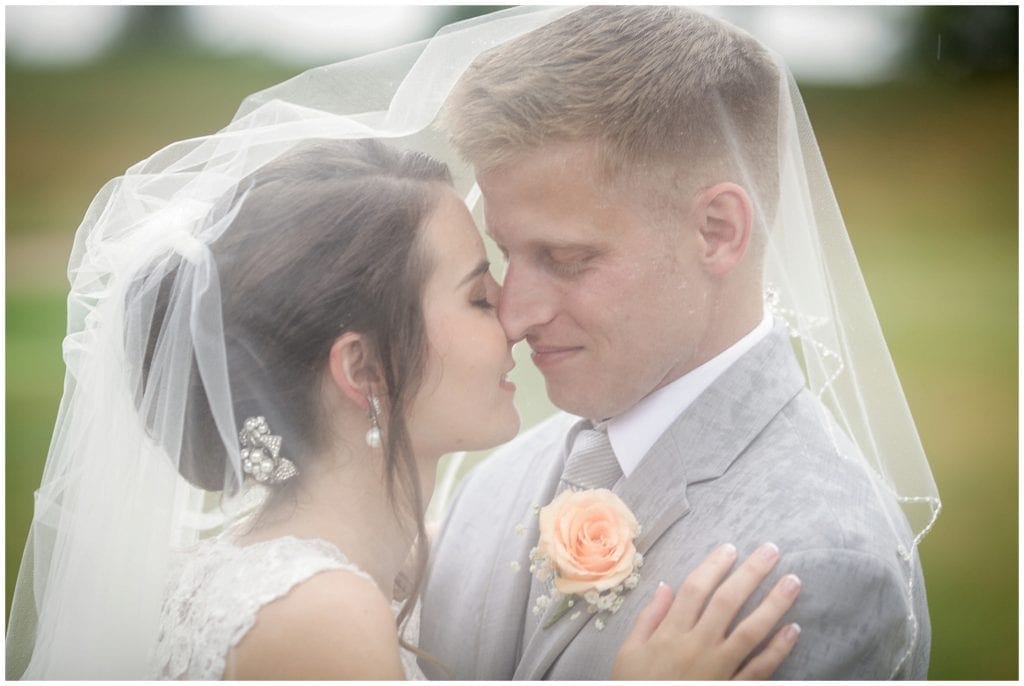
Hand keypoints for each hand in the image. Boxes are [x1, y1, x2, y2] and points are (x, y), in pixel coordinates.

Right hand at [611, 542, 800, 679]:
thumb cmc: (634, 685)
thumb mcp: (628, 652)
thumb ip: (648, 619)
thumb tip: (666, 587)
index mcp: (670, 633)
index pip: (695, 590)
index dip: (714, 566)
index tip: (731, 548)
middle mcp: (697, 646)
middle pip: (727, 602)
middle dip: (751, 573)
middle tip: (772, 550)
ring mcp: (718, 669)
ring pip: (750, 631)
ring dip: (774, 605)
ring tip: (793, 582)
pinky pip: (759, 669)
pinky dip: (778, 650)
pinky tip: (794, 630)